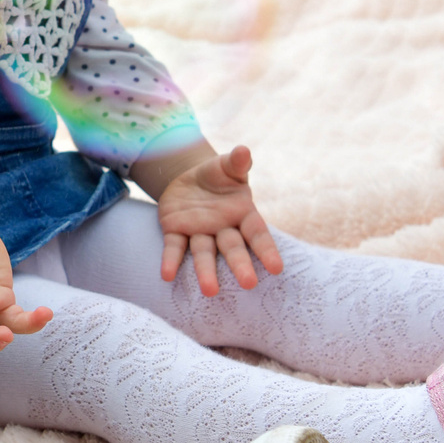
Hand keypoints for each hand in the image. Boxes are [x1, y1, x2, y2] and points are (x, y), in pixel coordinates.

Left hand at [149, 144, 284, 296]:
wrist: (189, 178)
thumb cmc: (218, 176)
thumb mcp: (228, 166)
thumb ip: (236, 162)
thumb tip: (243, 151)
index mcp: (242, 214)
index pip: (257, 234)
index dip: (266, 250)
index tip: (277, 268)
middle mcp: (223, 229)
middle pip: (233, 248)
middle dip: (240, 265)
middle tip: (248, 284)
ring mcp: (199, 232)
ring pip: (204, 253)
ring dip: (206, 271)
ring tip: (209, 291)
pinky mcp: (176, 231)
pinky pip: (174, 247)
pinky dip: (171, 261)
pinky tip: (166, 275)